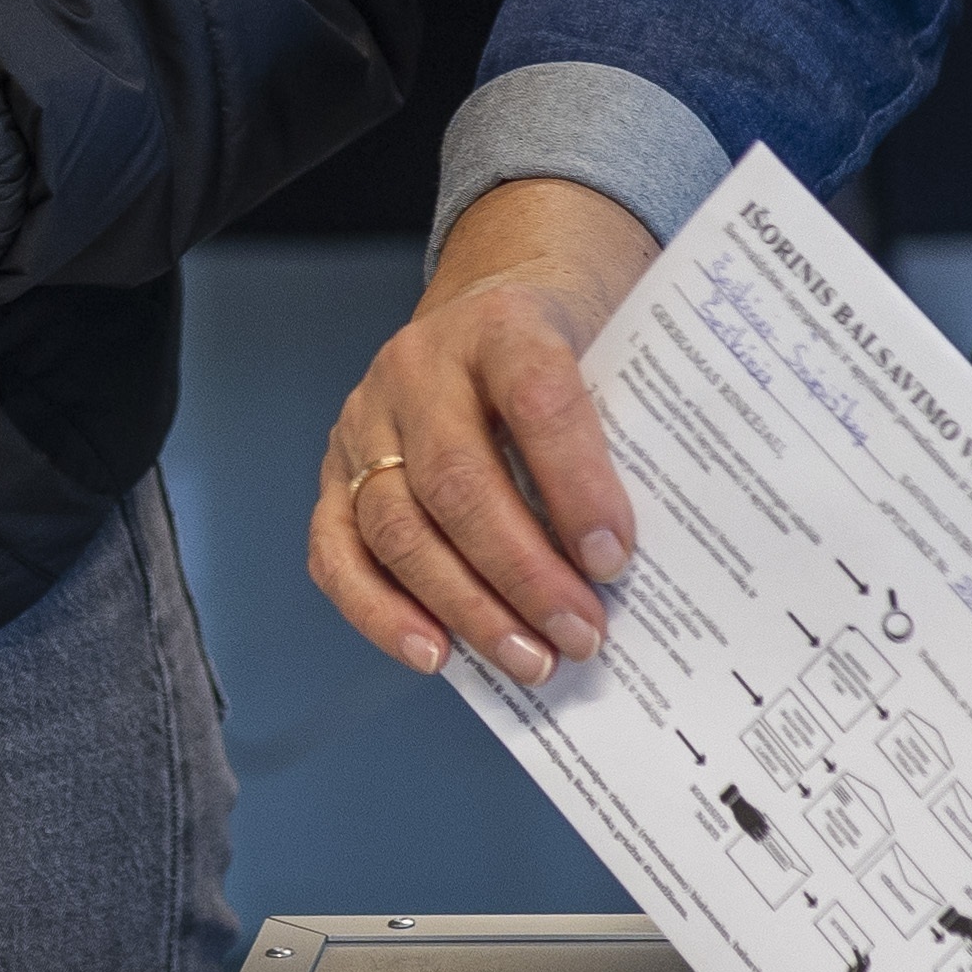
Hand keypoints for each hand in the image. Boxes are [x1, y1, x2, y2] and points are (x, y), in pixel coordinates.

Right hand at [308, 178, 661, 686]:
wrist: (487, 312)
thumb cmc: (563, 353)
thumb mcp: (604, 360)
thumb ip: (622, 436)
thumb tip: (638, 563)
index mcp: (500, 325)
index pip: (536, 399)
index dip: (575, 484)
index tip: (615, 559)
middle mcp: (417, 369)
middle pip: (456, 479)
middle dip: (522, 573)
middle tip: (581, 634)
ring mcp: (365, 423)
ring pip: (396, 525)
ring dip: (465, 606)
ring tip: (530, 659)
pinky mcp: (333, 473)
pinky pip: (337, 551)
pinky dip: (380, 612)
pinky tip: (434, 653)